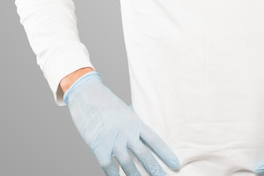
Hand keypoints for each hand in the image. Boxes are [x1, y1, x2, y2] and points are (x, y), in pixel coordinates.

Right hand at [64, 72, 179, 175]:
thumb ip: (134, 122)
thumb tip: (143, 129)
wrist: (87, 96)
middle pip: (144, 155)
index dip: (166, 153)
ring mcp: (113, 140)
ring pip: (128, 164)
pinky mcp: (98, 147)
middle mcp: (126, 132)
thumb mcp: (125, 110)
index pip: (155, 140)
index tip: (176, 164)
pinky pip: (109, 167)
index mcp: (135, 122)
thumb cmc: (107, 103)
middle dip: (155, 169)